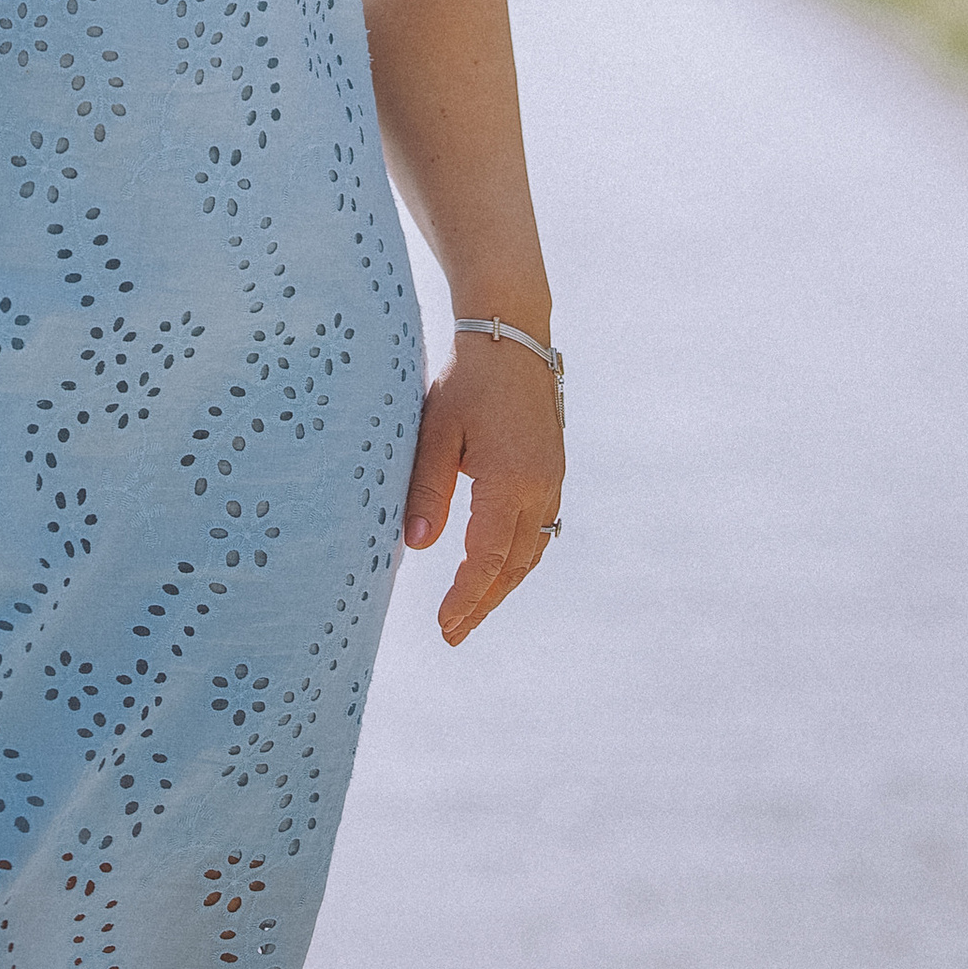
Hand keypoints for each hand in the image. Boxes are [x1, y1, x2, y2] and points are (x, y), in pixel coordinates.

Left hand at [401, 340, 563, 646]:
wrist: (511, 334)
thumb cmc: (466, 378)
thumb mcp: (436, 430)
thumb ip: (427, 490)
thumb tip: (415, 547)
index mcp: (510, 481)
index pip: (488, 560)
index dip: (466, 598)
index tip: (445, 626)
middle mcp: (540, 488)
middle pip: (514, 567)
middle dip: (484, 603)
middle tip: (453, 634)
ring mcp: (552, 481)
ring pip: (531, 552)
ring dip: (503, 585)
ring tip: (472, 611)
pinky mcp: (553, 472)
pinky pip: (540, 530)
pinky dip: (518, 558)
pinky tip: (499, 568)